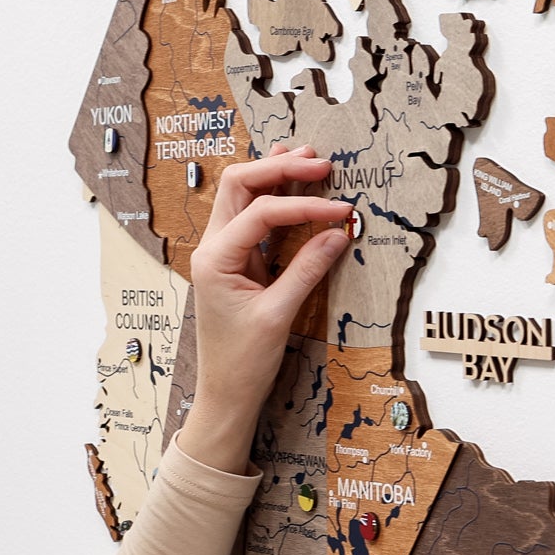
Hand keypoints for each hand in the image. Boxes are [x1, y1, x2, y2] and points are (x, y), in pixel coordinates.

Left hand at [178, 146, 350, 473]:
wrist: (224, 394)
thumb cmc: (244, 361)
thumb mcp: (279, 315)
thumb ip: (308, 268)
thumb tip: (339, 231)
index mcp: (215, 258)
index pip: (262, 212)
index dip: (304, 205)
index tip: (341, 209)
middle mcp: (212, 247)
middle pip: (240, 185)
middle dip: (278, 168)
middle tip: (321, 163)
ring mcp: (221, 252)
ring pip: (241, 196)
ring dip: (273, 175)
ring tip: (309, 161)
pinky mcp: (235, 261)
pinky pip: (251, 218)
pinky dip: (274, 198)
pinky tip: (295, 187)